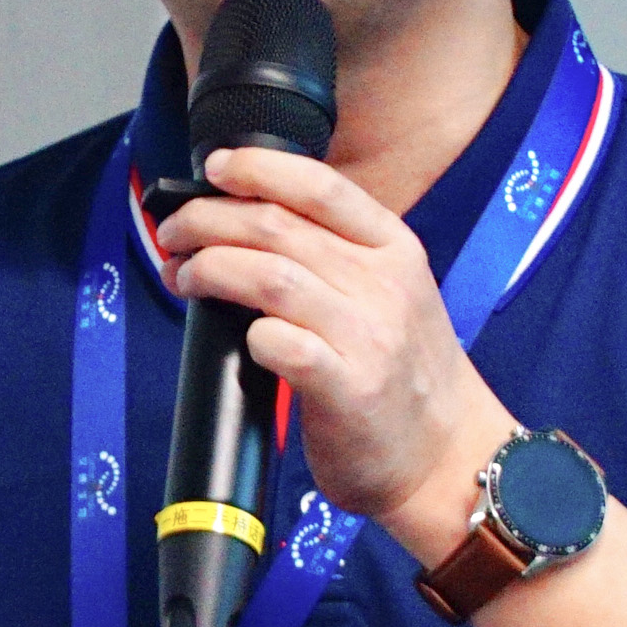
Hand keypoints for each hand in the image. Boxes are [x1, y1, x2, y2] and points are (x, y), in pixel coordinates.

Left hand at [153, 146, 515, 561]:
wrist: (451, 457)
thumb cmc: (406, 375)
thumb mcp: (391, 293)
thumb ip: (337, 255)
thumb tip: (247, 221)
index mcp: (394, 248)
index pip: (320, 185)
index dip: (256, 168)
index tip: (214, 168)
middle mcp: (385, 283)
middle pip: (276, 226)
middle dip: (207, 220)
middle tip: (174, 234)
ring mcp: (370, 336)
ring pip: (269, 276)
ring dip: (211, 268)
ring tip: (184, 277)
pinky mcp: (350, 389)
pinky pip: (282, 344)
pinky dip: (250, 334)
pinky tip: (239, 338)